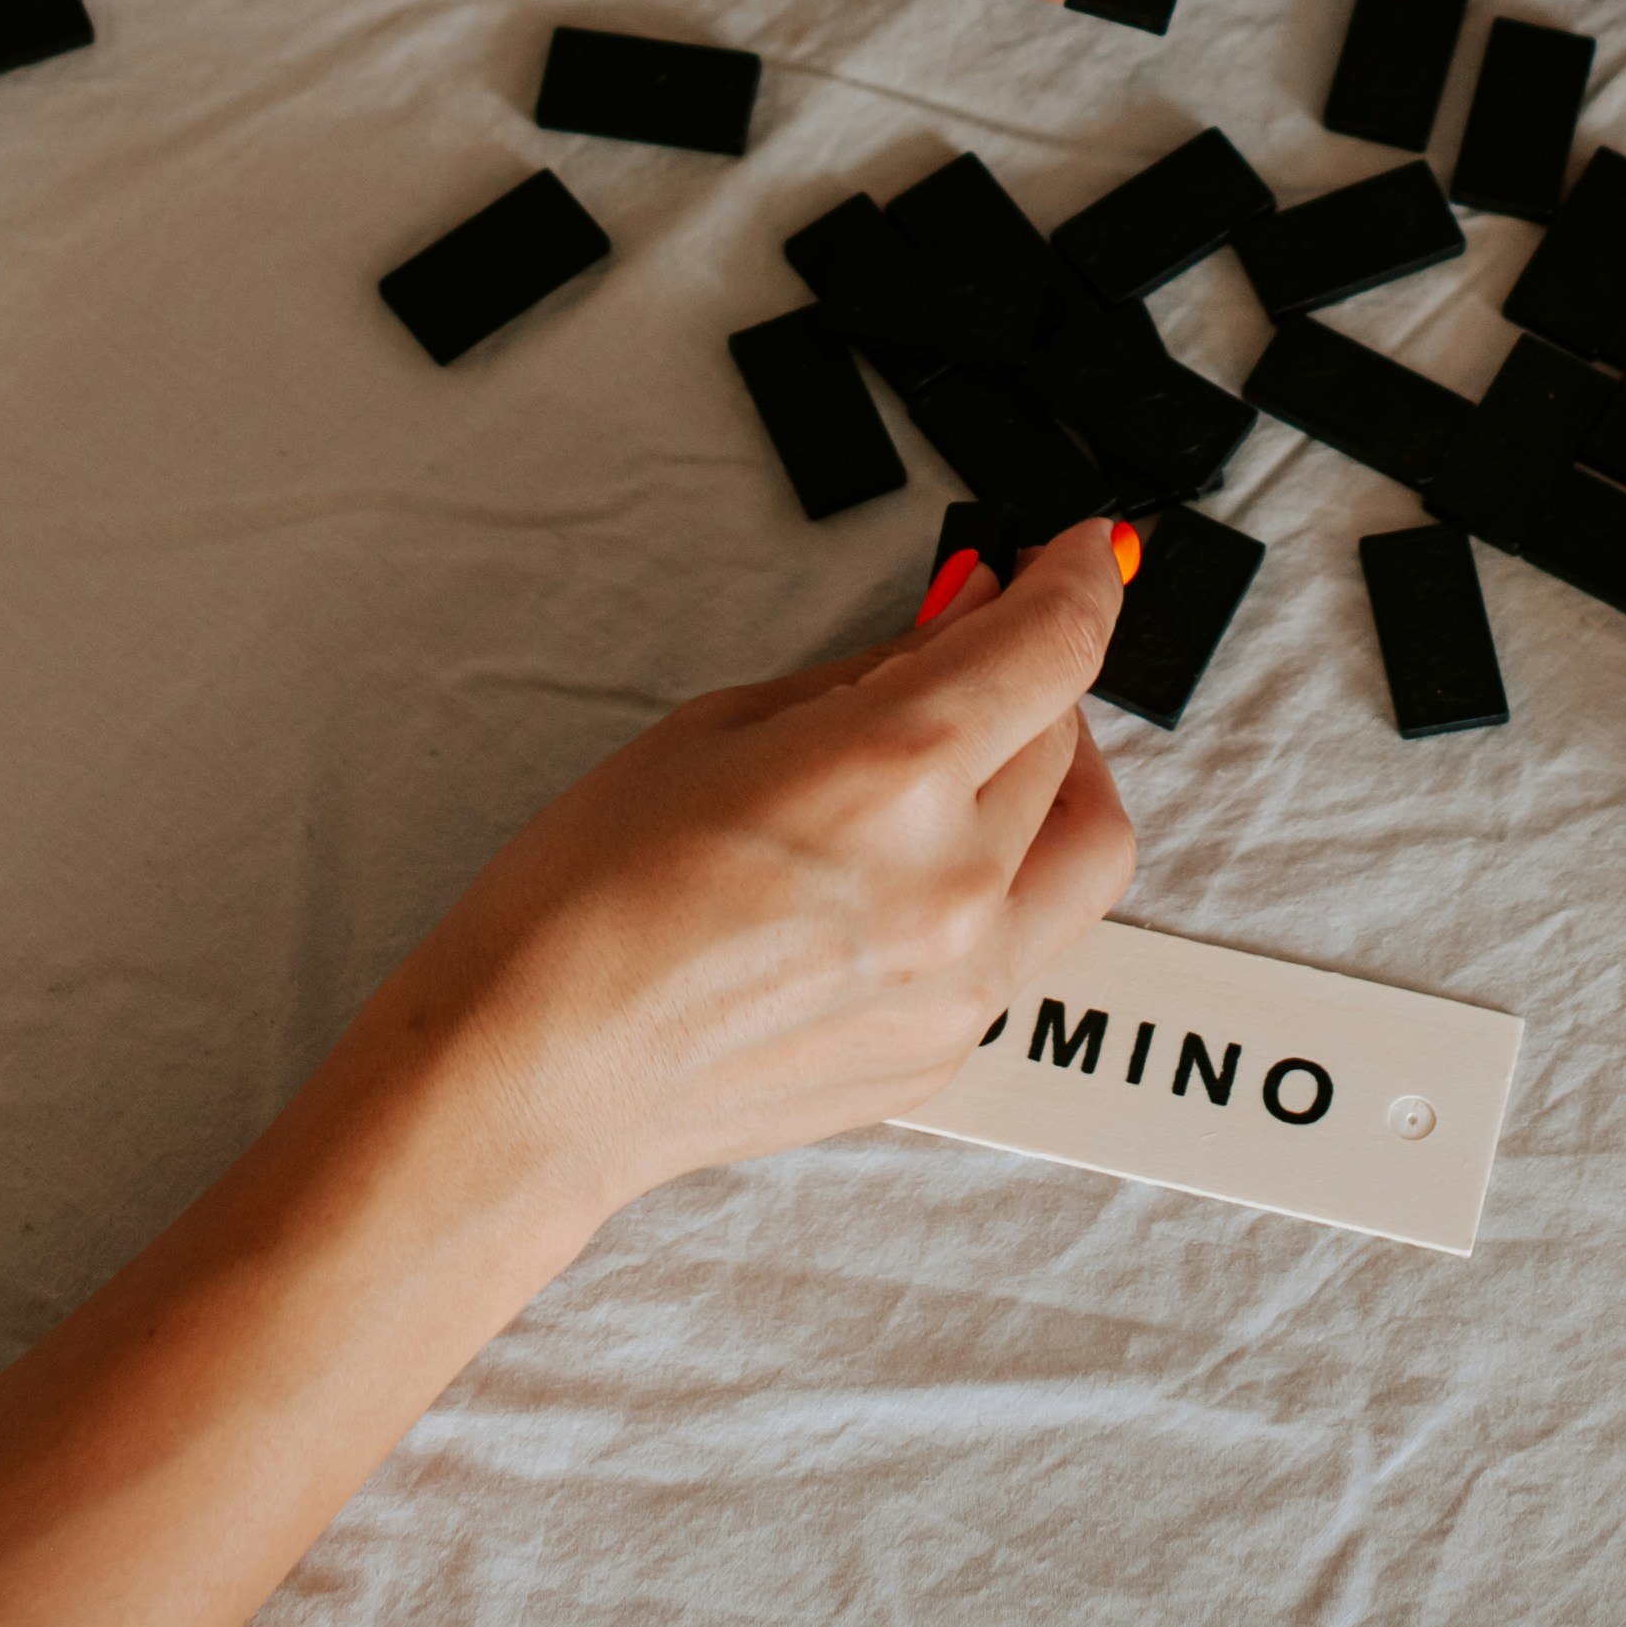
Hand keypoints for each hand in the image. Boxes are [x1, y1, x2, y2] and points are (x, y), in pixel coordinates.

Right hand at [378, 529, 1138, 1224]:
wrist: (539, 1073)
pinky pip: (1029, 942)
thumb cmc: (588, 900)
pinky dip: (1005, 882)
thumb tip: (962, 623)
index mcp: (894, 773)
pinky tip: (917, 868)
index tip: (1086, 553)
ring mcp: (964, 983)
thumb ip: (871, 673)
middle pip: (1069, 737)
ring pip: (1085, 848)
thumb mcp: (721, 726)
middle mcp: (956, 882)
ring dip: (1053, 784)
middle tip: (974, 652)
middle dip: (1034, 676)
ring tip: (978, 762)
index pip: (1053, 647)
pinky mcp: (949, 1051)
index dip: (1082, 577)